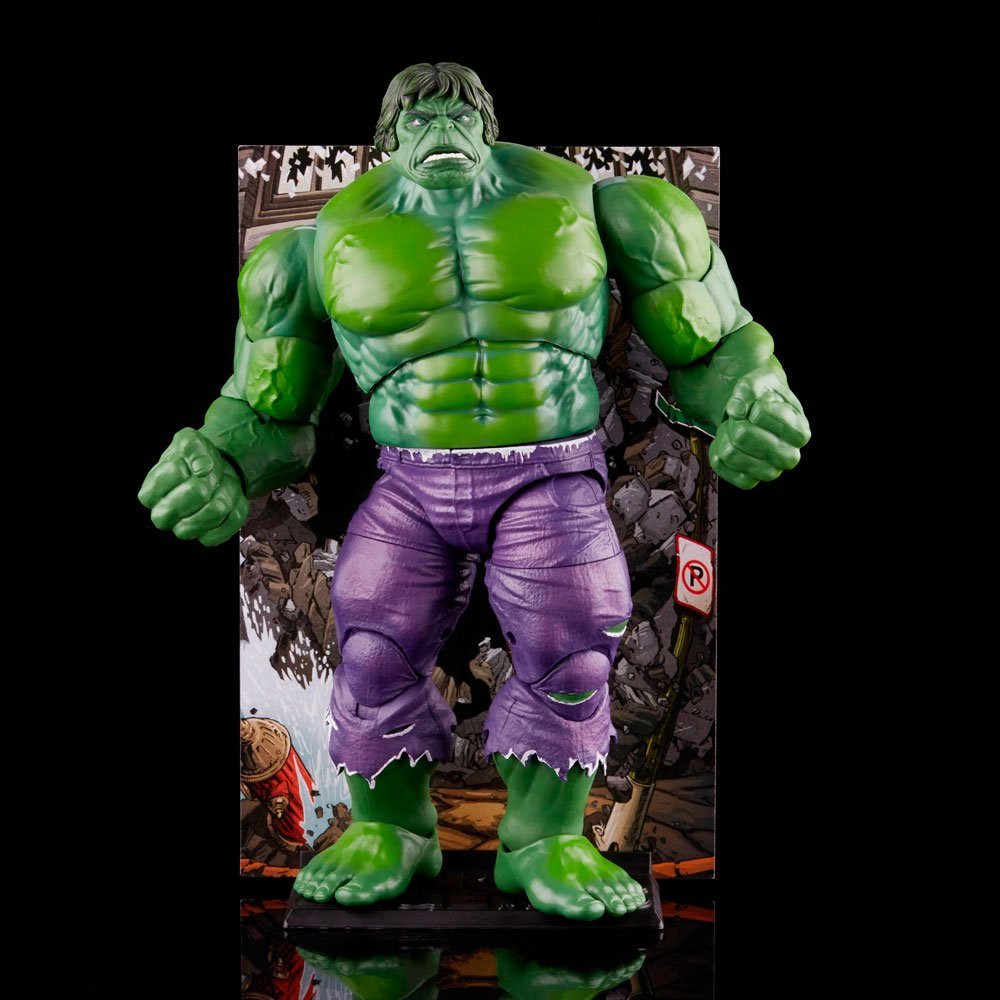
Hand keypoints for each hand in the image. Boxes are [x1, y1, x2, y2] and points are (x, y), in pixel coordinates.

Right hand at [138, 428, 248, 544]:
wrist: (211, 476)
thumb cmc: (193, 460)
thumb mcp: (189, 441)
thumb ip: (192, 448)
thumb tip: (203, 469)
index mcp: (149, 493)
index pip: (177, 471)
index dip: (193, 461)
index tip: (193, 462)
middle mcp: (163, 516)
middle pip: (197, 494)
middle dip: (212, 477)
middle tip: (213, 474)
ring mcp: (184, 530)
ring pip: (216, 511)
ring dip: (228, 491)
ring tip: (224, 483)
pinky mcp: (207, 538)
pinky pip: (230, 524)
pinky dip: (238, 507)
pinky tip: (231, 499)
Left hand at [709, 365, 810, 488]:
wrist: (755, 410)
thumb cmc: (762, 396)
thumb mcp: (759, 381)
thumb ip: (749, 389)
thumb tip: (736, 411)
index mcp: (800, 432)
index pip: (762, 414)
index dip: (753, 405)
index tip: (760, 405)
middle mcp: (789, 457)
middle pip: (742, 436)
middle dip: (736, 421)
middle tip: (744, 418)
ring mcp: (769, 473)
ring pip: (729, 454)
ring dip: (725, 435)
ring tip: (737, 428)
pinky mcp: (748, 481)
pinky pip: (719, 465)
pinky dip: (717, 448)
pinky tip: (729, 441)